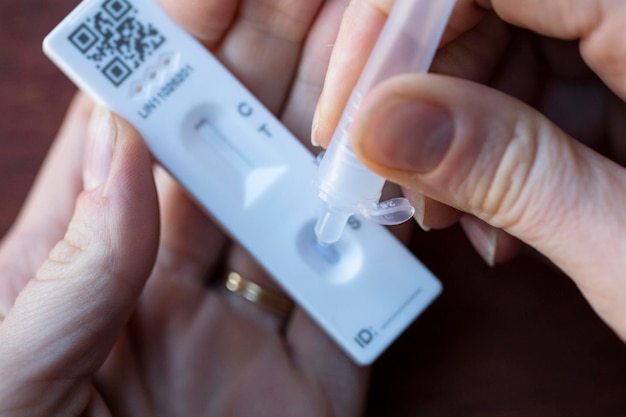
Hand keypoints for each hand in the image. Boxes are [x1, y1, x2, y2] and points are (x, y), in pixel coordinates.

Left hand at [0, 1, 366, 414]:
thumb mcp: (13, 375)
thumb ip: (70, 268)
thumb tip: (121, 140)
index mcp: (90, 270)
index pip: (136, 136)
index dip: (176, 56)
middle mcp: (175, 287)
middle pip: (231, 154)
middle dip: (273, 62)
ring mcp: (248, 329)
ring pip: (303, 209)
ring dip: (338, 129)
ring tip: (370, 48)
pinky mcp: (312, 381)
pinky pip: (357, 298)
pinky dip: (380, 239)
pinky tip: (397, 168)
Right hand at [313, 0, 625, 340]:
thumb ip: (511, 173)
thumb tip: (380, 124)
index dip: (391, 23)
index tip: (346, 107)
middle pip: (479, 5)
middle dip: (417, 91)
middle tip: (391, 177)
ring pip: (500, 47)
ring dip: (455, 133)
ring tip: (457, 215)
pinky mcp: (625, 75)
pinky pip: (536, 83)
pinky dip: (500, 145)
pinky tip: (504, 211)